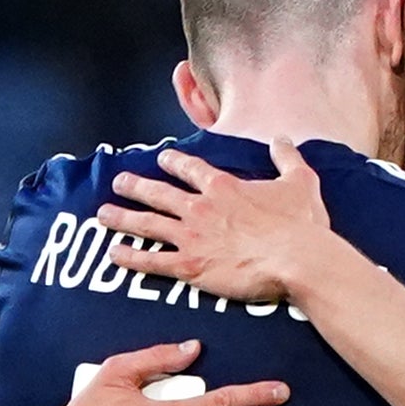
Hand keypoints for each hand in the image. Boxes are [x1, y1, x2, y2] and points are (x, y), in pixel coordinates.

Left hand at [101, 138, 337, 303]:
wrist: (296, 260)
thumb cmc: (300, 225)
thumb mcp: (300, 183)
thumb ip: (287, 159)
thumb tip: (283, 140)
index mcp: (223, 187)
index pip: (190, 169)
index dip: (174, 161)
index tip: (162, 157)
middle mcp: (200, 207)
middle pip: (158, 193)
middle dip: (135, 187)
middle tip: (119, 183)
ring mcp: (191, 236)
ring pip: (147, 223)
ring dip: (123, 217)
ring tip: (104, 214)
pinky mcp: (190, 266)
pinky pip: (152, 261)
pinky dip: (131, 258)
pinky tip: (114, 253)